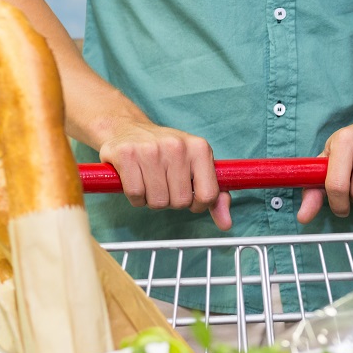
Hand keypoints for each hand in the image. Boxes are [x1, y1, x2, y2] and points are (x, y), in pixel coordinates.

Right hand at [98, 119, 231, 229]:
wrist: (126, 128)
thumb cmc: (165, 152)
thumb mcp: (195, 166)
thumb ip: (214, 196)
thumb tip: (226, 224)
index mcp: (200, 148)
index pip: (208, 195)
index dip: (197, 204)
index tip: (189, 197)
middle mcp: (178, 146)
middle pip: (181, 202)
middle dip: (172, 201)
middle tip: (164, 185)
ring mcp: (151, 150)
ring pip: (158, 201)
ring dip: (152, 200)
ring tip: (150, 182)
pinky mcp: (127, 155)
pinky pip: (136, 195)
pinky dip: (136, 197)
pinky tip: (136, 181)